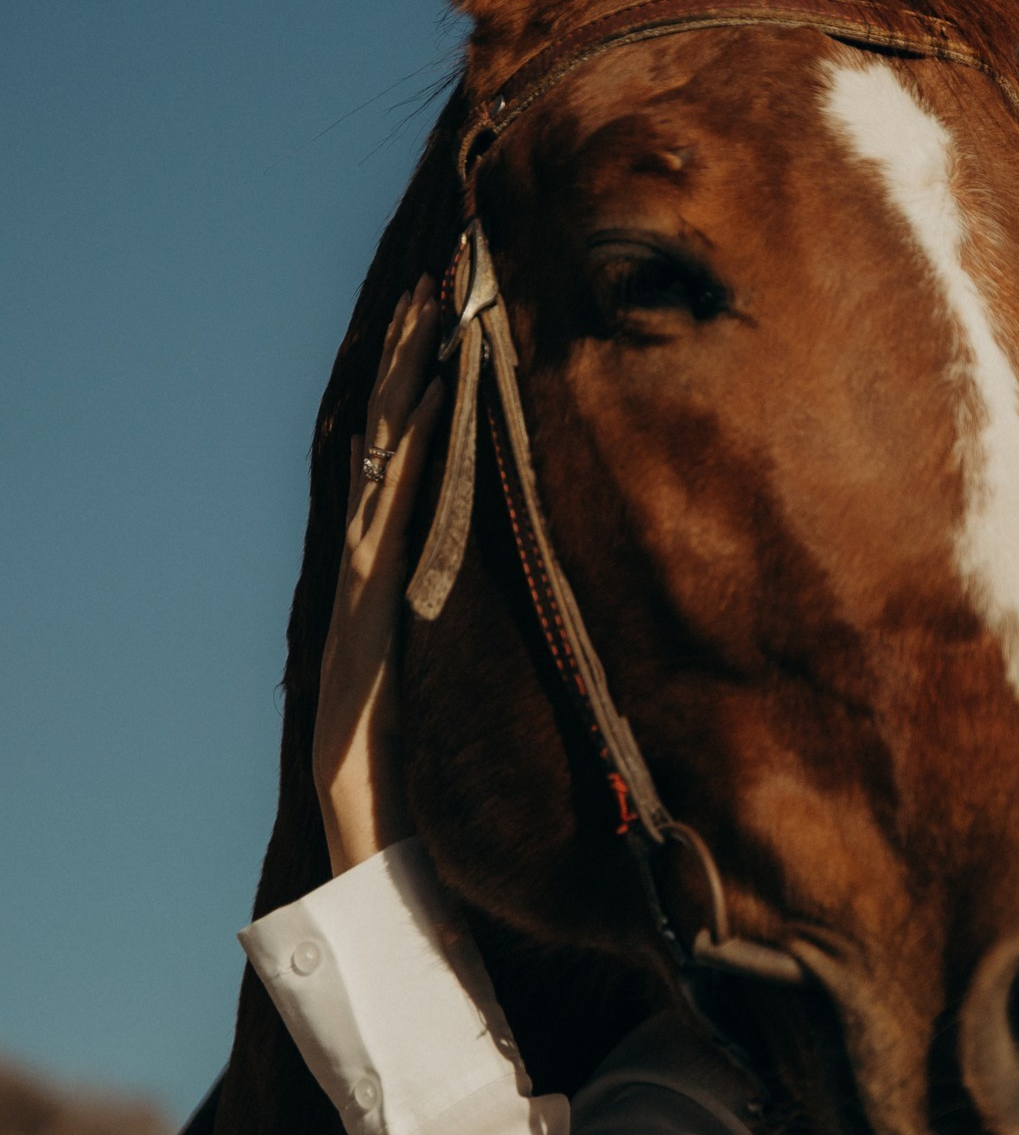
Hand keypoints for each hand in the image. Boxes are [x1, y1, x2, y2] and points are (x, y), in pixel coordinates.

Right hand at [312, 279, 444, 876]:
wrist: (369, 858)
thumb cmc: (425, 782)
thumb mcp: (469, 683)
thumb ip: (488, 630)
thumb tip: (542, 591)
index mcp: (392, 583)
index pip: (406, 466)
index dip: (419, 389)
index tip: (450, 316)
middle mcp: (368, 576)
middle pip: (385, 447)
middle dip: (409, 359)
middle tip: (440, 276)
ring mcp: (359, 596)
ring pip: (379, 468)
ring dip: (404, 385)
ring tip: (431, 310)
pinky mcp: (363, 626)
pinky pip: (386, 525)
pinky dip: (407, 461)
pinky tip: (432, 405)